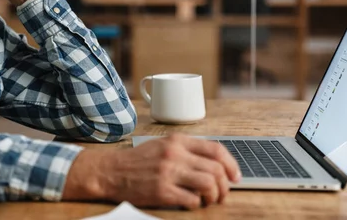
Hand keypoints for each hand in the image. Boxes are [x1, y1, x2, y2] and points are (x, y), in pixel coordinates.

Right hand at [63, 133, 241, 209]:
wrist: (111, 171)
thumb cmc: (137, 160)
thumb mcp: (162, 145)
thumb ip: (186, 150)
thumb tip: (215, 164)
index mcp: (176, 141)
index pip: (216, 149)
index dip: (231, 164)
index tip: (235, 176)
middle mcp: (174, 154)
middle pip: (216, 169)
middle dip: (225, 185)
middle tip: (222, 194)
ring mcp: (169, 173)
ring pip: (209, 184)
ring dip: (214, 196)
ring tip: (208, 200)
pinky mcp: (163, 191)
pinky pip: (192, 200)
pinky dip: (197, 204)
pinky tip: (190, 203)